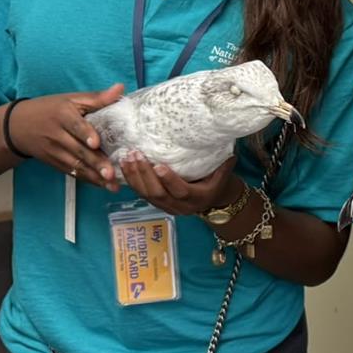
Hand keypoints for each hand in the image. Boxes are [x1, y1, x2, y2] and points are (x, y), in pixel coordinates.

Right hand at [6, 85, 124, 191]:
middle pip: (77, 149)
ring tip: (111, 185)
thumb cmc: (51, 109)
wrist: (17, 126)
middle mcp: (56, 134)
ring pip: (75, 164)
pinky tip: (101, 185)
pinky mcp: (53, 162)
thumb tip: (121, 88)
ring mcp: (53, 151)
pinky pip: (71, 172)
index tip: (96, 143)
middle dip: (95, 163)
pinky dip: (86, 179)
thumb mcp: (71, 99)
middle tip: (111, 173)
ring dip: (93, 176)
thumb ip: (97, 97)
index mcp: (62, 115)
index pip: (75, 125)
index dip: (85, 134)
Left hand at [118, 154, 241, 216]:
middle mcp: (181, 206)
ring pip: (146, 195)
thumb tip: (228, 145)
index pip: (182, 191)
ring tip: (127, 157)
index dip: (170, 180)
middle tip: (136, 154)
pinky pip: (141, 194)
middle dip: (145, 175)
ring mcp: (167, 207)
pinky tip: (124, 165)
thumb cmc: (218, 182)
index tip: (159, 165)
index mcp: (198, 198)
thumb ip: (224, 163)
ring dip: (134, 176)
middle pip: (159, 194)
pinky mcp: (157, 204)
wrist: (214, 200)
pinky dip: (131, 180)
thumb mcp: (224, 174)